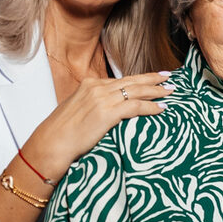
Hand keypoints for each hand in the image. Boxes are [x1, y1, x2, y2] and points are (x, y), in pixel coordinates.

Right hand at [19, 71, 174, 182]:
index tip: (152, 78)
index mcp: (90, 84)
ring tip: (171, 92)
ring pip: (137, 91)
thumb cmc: (62, 133)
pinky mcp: (107, 112)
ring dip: (156, 91)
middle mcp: (97, 87)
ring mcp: (102, 98)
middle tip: (169, 78)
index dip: (139, 79)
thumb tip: (108, 110)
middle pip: (132, 80)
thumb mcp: (78, 110)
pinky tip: (161, 109)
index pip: (121, 79)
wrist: (51, 143)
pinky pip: (136, 106)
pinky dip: (151, 107)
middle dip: (153, 79)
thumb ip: (94, 105)